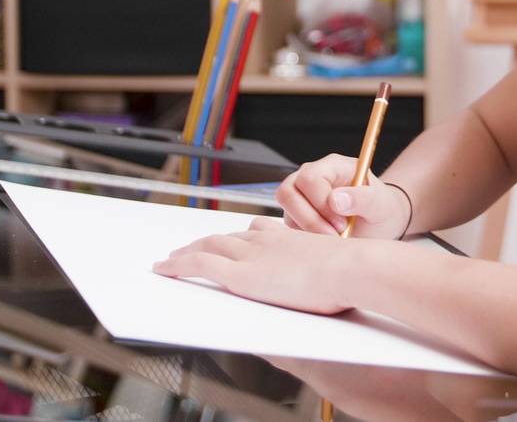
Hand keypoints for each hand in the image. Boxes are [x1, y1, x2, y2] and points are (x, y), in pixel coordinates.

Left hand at [153, 217, 357, 314]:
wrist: (353, 268)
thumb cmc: (353, 274)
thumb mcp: (336, 268)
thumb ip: (324, 273)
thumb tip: (331, 286)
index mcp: (288, 238)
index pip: (256, 231)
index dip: (239, 236)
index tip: (232, 238)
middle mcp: (266, 240)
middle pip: (226, 237)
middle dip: (205, 241)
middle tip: (190, 247)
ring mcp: (251, 255)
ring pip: (207, 246)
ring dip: (186, 252)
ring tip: (171, 259)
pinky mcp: (240, 275)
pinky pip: (199, 264)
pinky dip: (177, 265)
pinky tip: (164, 269)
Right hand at [275, 153, 411, 239]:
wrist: (378, 224)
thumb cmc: (380, 209)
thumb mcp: (380, 204)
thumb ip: (362, 198)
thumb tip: (335, 200)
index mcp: (333, 166)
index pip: (310, 178)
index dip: (321, 203)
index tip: (342, 223)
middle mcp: (311, 176)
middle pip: (287, 192)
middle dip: (310, 219)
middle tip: (335, 234)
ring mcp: (301, 195)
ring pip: (286, 211)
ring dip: (307, 230)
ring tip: (334, 238)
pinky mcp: (296, 215)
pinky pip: (289, 227)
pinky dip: (305, 238)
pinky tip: (326, 240)